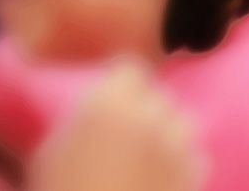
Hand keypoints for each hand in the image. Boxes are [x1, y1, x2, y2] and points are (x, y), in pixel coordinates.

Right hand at [29, 60, 203, 190]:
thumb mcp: (53, 151)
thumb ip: (84, 118)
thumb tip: (98, 107)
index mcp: (109, 104)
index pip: (130, 69)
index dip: (122, 83)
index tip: (114, 97)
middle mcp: (150, 116)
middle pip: (159, 96)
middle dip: (146, 110)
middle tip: (126, 136)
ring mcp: (177, 145)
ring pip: (184, 123)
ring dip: (170, 135)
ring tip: (147, 159)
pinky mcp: (195, 174)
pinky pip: (195, 157)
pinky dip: (183, 165)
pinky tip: (160, 183)